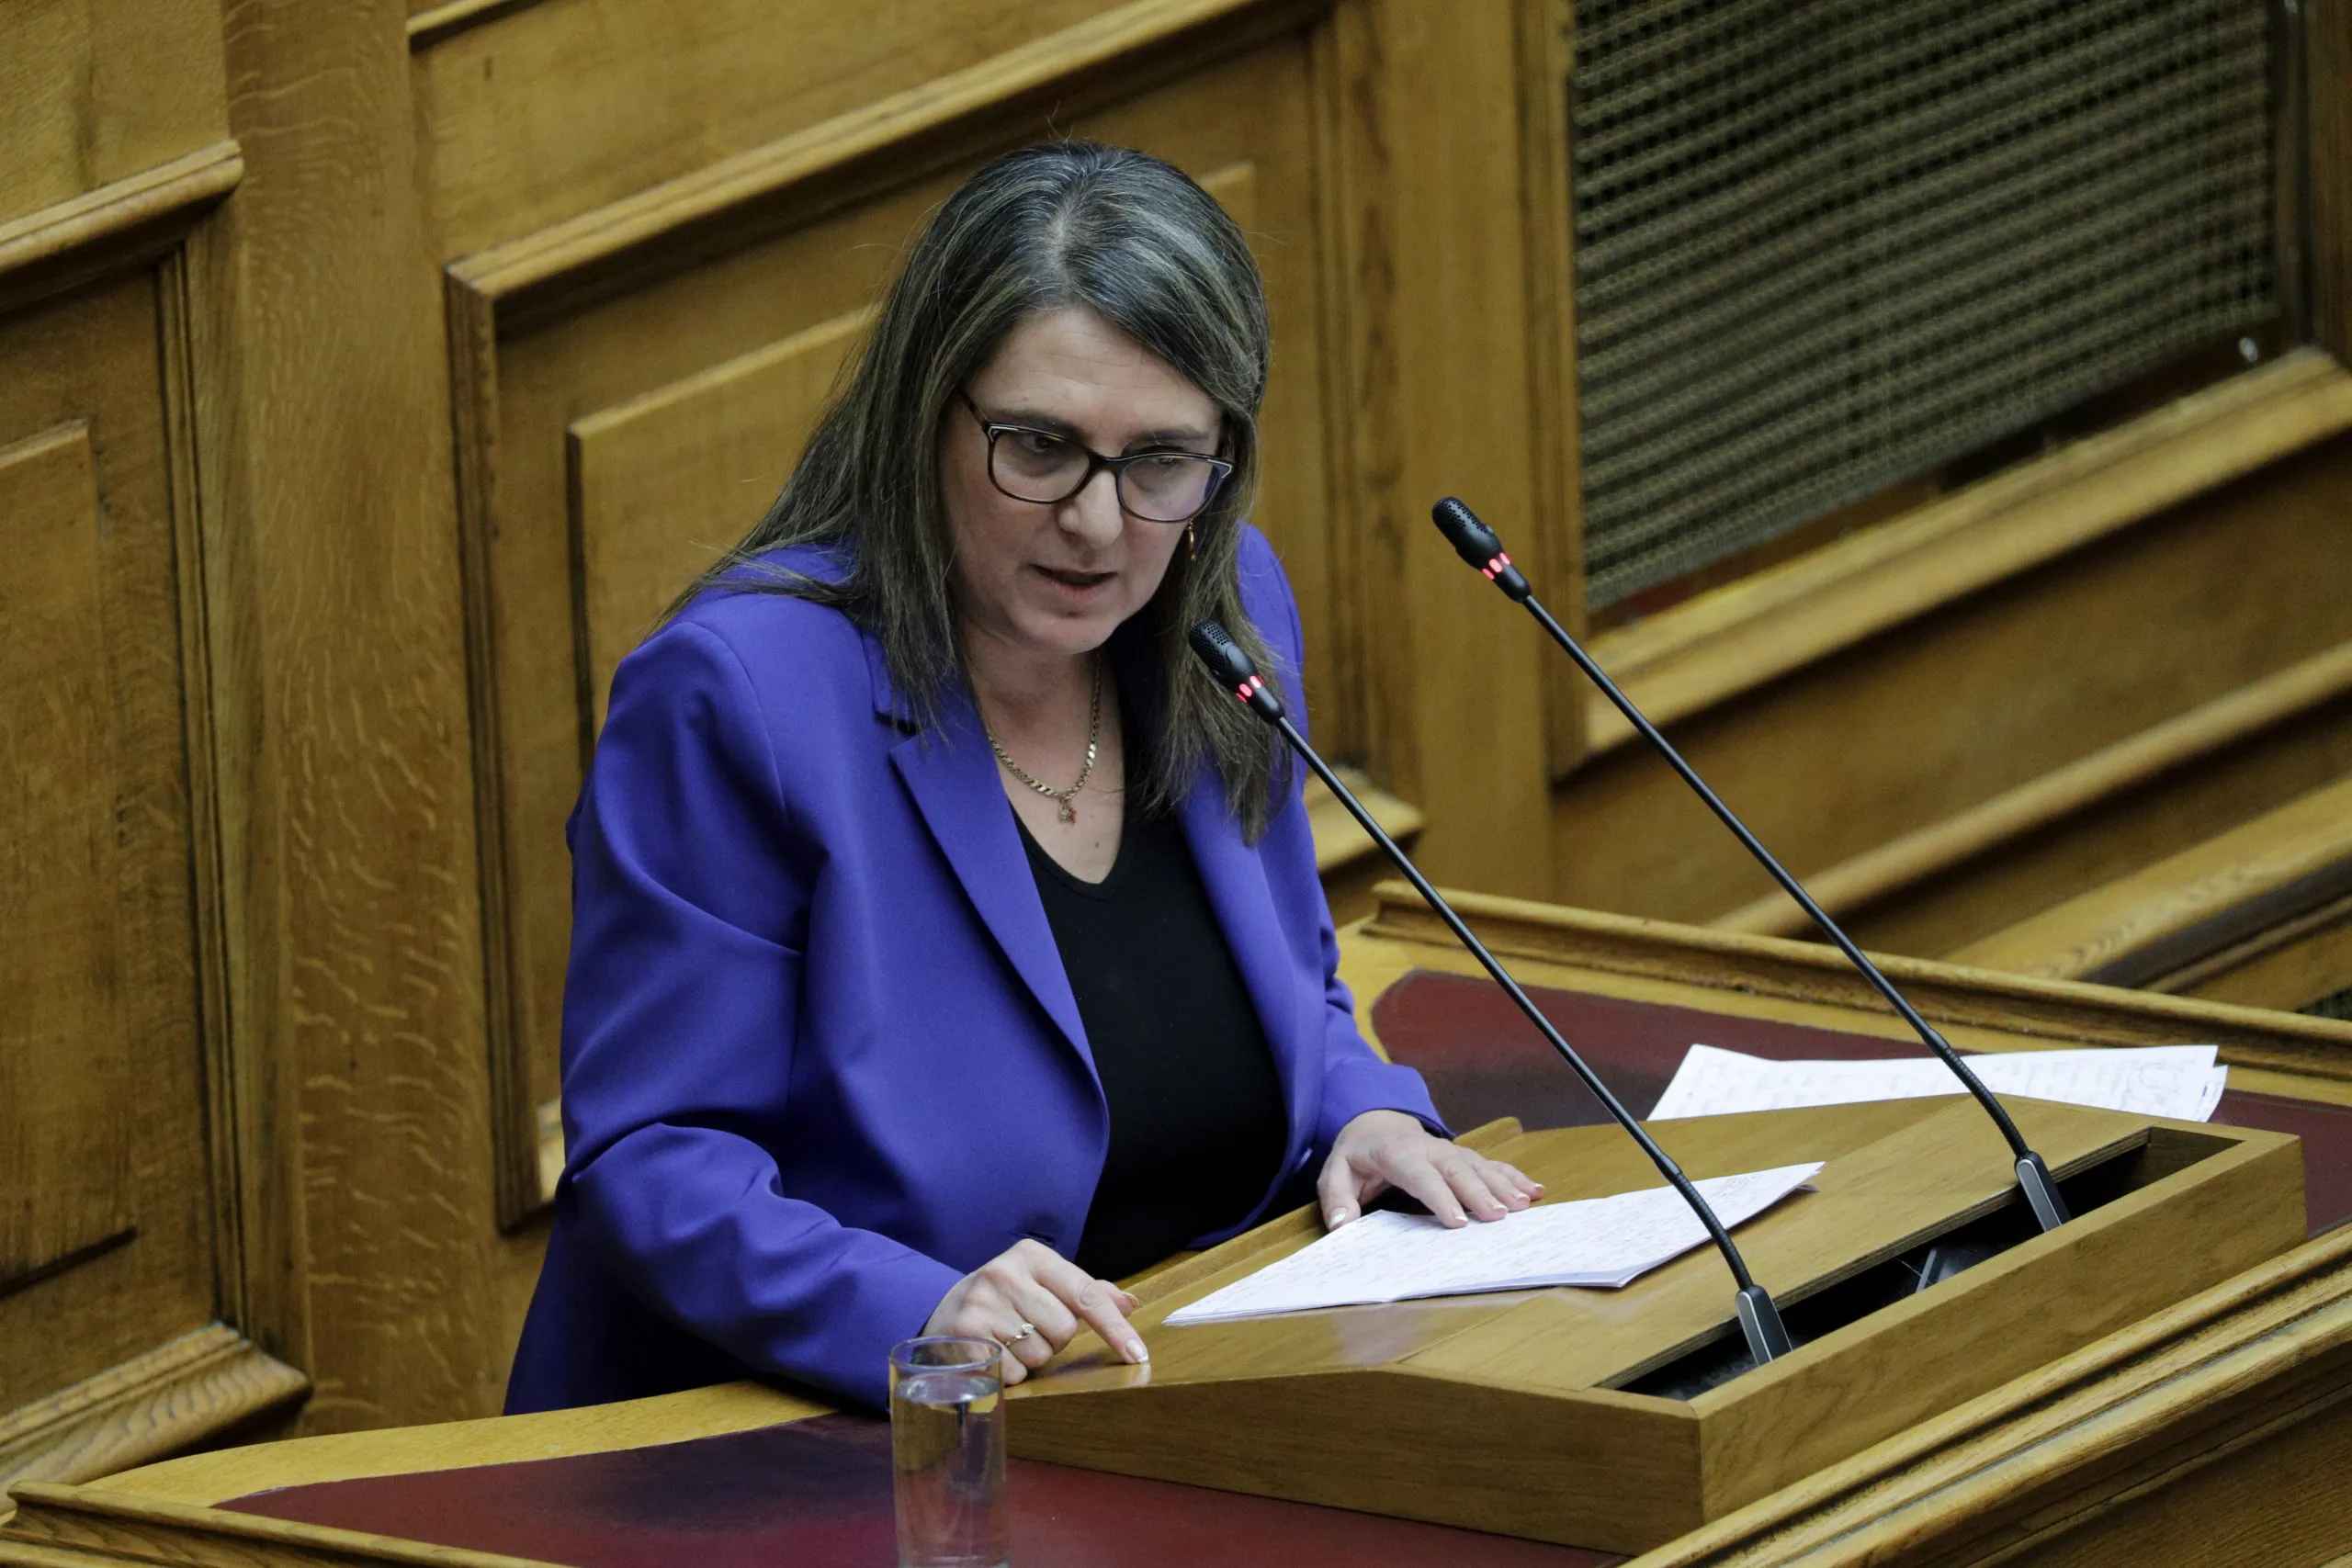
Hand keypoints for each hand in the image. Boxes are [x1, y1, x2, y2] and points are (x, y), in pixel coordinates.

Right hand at [921, 1239, 1147, 1384]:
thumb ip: (1086, 1293)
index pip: (1086, 1294)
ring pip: (1039, 1354)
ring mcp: (982, 1303)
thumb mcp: (1041, 1284)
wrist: (941, 1311)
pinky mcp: (965, 1333)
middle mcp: (1005, 1273)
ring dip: (1031, 1358)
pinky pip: (1012, 1372)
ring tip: (1008, 1340)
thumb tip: (1131, 1303)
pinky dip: (1009, 1373)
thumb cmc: (1005, 1300)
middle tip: (1028, 1328)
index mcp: (1032, 1255)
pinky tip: (993, 1354)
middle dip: (1054, 1339)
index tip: (1138, 1355)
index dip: (1115, 1327)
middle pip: (1064, 1330)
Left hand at [1318, 1109, 1543, 1229]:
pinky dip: (1514, 1177)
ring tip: (1525, 1205)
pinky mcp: (1463, 1157)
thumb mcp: (1335, 1172)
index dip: (1439, 1196)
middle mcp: (1428, 1149)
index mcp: (1396, 1153)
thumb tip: (1344, 1224)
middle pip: (1457, 1169)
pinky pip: (1491, 1165)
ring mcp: (1449, 1151)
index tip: (1458, 1221)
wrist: (1374, 1123)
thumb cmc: (1357, 1155)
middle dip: (1479, 1191)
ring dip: (1503, 1184)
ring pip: (1479, 1165)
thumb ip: (1336, 1197)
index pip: (1419, 1174)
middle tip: (1499, 1217)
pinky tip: (1536, 1191)